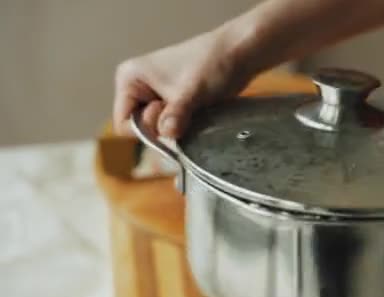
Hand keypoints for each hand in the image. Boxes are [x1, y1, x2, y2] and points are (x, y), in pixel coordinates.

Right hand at [112, 28, 252, 137]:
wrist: (239, 54)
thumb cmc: (212, 63)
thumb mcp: (191, 92)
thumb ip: (176, 115)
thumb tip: (167, 133)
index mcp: (130, 80)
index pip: (123, 124)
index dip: (146, 130)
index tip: (169, 119)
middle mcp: (138, 89)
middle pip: (142, 130)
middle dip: (164, 129)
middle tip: (187, 111)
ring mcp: (157, 97)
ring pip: (159, 131)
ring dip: (178, 130)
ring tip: (195, 111)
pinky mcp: (174, 105)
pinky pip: (173, 128)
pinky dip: (185, 128)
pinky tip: (199, 117)